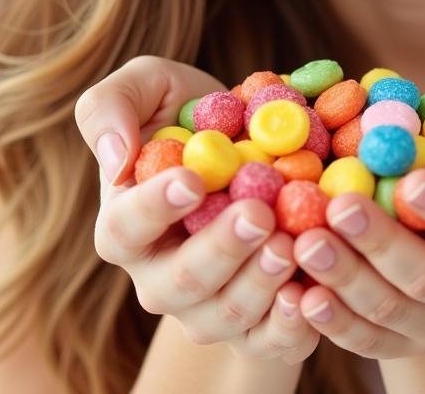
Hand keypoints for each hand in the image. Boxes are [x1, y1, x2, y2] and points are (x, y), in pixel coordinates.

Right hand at [74, 56, 320, 362]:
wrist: (255, 144)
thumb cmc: (193, 112)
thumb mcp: (149, 85)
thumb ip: (113, 105)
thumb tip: (116, 157)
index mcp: (125, 223)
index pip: (125, 227)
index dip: (154, 208)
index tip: (192, 180)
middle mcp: (159, 274)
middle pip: (178, 282)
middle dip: (219, 250)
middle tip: (259, 214)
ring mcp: (208, 305)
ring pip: (224, 315)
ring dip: (258, 285)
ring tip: (292, 245)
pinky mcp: (258, 323)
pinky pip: (270, 340)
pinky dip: (291, 326)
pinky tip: (312, 294)